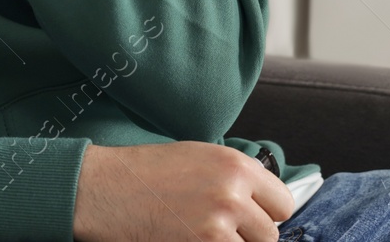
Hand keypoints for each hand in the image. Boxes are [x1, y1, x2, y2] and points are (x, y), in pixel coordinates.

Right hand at [73, 142, 293, 241]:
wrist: (105, 189)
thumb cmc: (147, 171)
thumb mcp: (200, 157)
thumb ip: (236, 177)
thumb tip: (264, 204)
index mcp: (236, 166)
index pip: (283, 204)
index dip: (267, 213)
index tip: (251, 218)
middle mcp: (232, 194)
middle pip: (270, 235)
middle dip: (249, 236)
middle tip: (221, 231)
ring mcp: (217, 226)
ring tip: (203, 235)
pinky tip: (190, 240)